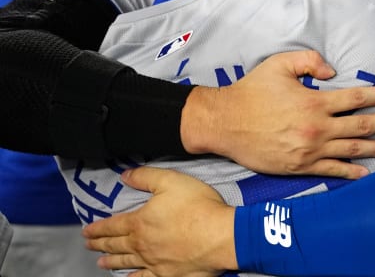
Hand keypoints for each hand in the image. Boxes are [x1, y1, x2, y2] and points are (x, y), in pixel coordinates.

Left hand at [83, 167, 235, 276]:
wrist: (220, 236)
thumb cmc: (198, 206)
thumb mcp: (171, 181)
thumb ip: (146, 177)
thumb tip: (125, 175)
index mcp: (140, 222)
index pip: (112, 226)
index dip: (98, 228)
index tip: (87, 231)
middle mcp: (141, 244)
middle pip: (115, 245)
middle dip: (100, 244)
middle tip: (89, 245)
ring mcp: (153, 261)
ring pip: (126, 262)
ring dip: (111, 261)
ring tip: (101, 262)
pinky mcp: (167, 274)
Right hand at [182, 50, 374, 177]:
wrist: (224, 122)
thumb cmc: (251, 91)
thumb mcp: (279, 64)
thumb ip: (309, 61)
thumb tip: (332, 71)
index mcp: (315, 102)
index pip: (355, 98)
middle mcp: (317, 128)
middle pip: (360, 125)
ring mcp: (310, 150)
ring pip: (351, 149)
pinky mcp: (299, 166)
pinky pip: (331, 170)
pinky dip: (350, 172)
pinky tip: (365, 172)